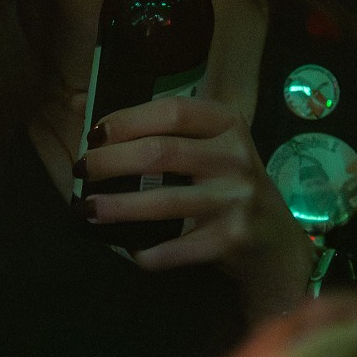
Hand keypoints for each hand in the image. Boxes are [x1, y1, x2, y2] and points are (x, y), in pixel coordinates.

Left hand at [81, 96, 315, 317]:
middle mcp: (235, 157)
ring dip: (117, 207)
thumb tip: (80, 104)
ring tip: (88, 209)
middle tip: (81, 170)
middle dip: (110, 162)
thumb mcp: (209, 147)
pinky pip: (178, 248)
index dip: (127, 119)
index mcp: (228, 125)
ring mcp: (236, 199)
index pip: (172, 111)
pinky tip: (130, 250)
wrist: (276, 244)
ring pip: (163, 201)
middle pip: (160, 153)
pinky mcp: (233, 239)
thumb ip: (156, 126)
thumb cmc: (230, 187)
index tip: (94, 133)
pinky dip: (149, 252)